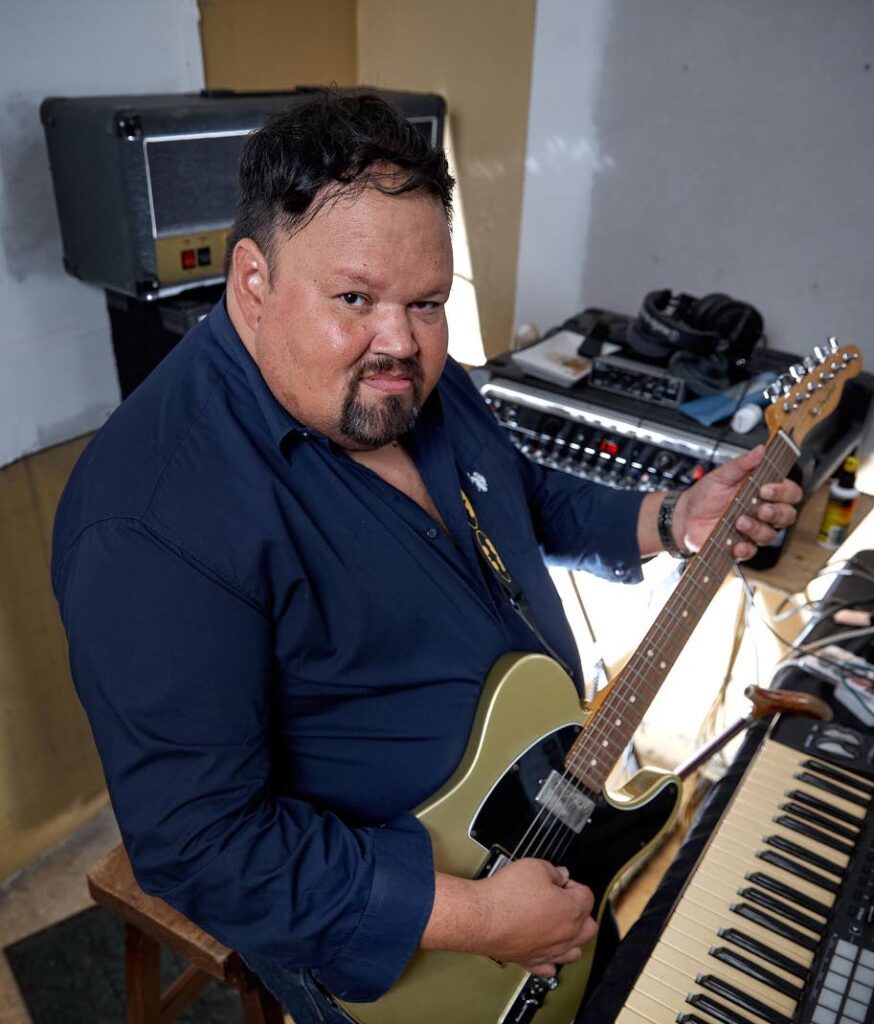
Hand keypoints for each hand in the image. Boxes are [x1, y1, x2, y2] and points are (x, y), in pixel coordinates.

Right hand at [477, 859, 596, 976]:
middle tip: (563, 899)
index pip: (586, 896)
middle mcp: (565, 935)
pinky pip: (549, 968)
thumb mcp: (535, 867)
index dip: (572, 883)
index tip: (559, 880)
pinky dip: (551, 960)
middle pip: (588, 927)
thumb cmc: (506, 896)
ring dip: (571, 938)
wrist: (483, 917)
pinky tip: (545, 950)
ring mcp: (549, 951)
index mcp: (571, 911)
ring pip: (574, 952)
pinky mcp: (531, 961)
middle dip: (580, 912)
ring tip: (558, 924)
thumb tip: (560, 875)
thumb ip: (553, 870)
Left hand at [674, 445, 802, 559]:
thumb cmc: (704, 495)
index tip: (767, 489)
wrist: (683, 517)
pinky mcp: (741, 546)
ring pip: (770, 534)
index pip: (789, 492)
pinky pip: (751, 551)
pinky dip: (745, 549)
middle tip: (761, 509)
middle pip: (787, 515)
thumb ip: (741, 464)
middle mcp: (762, 512)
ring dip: (757, 529)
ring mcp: (752, 530)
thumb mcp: (721, 475)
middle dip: (777, 512)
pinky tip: (737, 544)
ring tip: (740, 521)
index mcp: (762, 491)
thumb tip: (760, 450)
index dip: (784, 492)